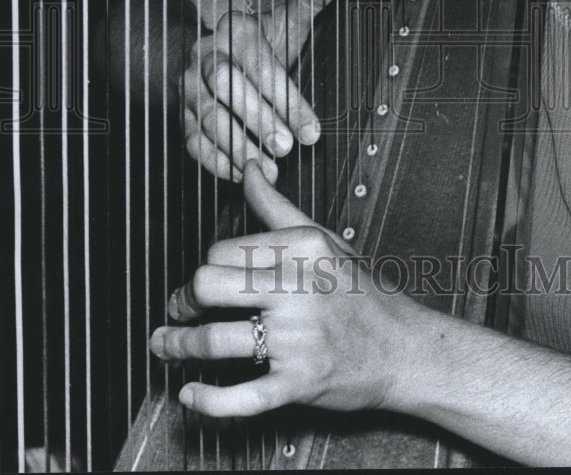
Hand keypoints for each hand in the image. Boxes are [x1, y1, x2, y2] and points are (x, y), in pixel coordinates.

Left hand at [149, 161, 420, 415]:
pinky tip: (190, 393)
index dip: (202, 269)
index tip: (200, 283)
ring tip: (167, 347)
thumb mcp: (323, 239)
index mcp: (301, 248)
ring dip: (177, 346)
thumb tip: (249, 170)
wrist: (403, 347)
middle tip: (178, 311)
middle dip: (182, 302)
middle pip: (207, 286)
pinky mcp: (299, 381)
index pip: (221, 251)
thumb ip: (277, 206)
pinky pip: (239, 396)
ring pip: (213, 340)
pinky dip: (206, 400)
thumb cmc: (361, 292)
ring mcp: (298, 337)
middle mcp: (297, 288)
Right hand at [180, 0, 345, 182]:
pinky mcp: (182, 118)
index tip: (313, 128)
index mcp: (233, 31)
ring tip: (271, 166)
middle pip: (224, 86)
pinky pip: (192, 141)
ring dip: (238, 144)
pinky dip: (216, 161)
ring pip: (206, 116)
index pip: (258, 62)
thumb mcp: (283, 18)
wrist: (197, 53)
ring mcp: (189, 89)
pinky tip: (244, 173)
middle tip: (287, 145)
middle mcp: (205, 57)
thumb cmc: (254, 43)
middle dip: (256, 116)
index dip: (286, 97)